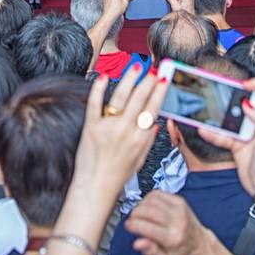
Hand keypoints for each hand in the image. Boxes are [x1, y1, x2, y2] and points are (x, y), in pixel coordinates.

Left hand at [75, 65, 168, 192]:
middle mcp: (126, 131)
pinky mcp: (91, 127)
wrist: (95, 187)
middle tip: (153, 69)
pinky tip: (103, 77)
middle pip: (139, 99)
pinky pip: (95, 104)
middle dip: (148, 81)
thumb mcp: (140, 159)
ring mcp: (108, 128)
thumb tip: (155, 123)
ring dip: (129, 79)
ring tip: (136, 66)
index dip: (159, 91)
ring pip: (121, 97)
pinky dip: (98, 89)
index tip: (163, 79)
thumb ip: (148, 140)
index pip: (153, 108)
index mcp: (140, 139)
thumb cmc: (117, 175)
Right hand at [126, 191, 215, 254]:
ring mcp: (179, 209)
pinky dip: (148, 199)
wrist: (197, 241)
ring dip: (140, 206)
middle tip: (133, 220)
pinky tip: (149, 207)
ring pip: (151, 200)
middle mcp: (177, 222)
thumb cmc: (179, 251)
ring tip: (141, 215)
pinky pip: (157, 193)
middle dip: (134, 214)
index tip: (128, 226)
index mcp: (172, 239)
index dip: (132, 224)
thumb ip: (149, 252)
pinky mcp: (179, 200)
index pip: (146, 227)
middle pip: (147, 211)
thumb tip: (137, 243)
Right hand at [197, 78, 254, 196]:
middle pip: (249, 101)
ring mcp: (248, 132)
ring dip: (222, 114)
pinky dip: (213, 132)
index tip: (245, 84)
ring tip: (212, 109)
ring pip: (233, 117)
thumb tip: (248, 104)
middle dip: (237, 95)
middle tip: (225, 91)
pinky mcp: (237, 142)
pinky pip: (223, 134)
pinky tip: (205, 130)